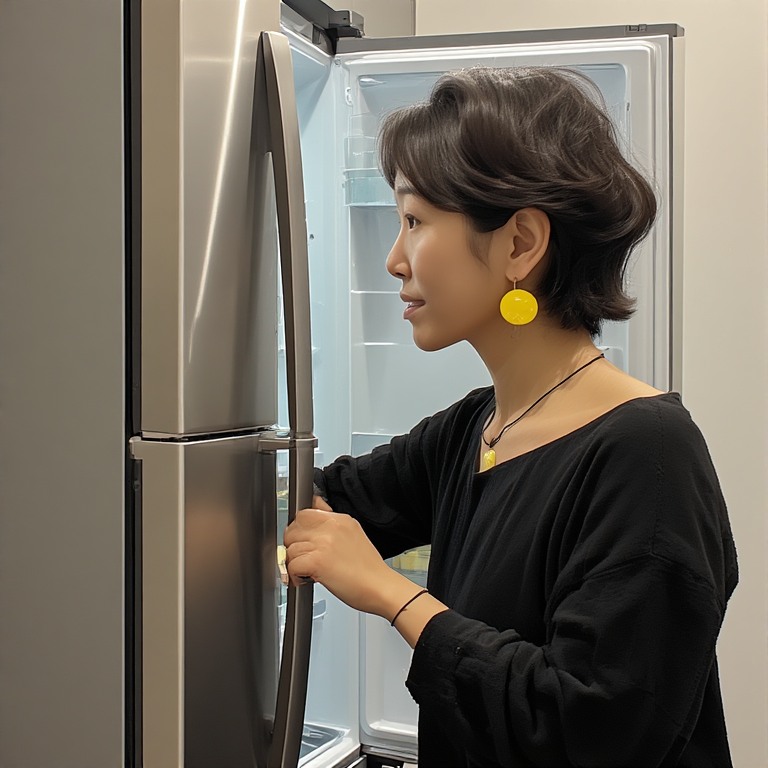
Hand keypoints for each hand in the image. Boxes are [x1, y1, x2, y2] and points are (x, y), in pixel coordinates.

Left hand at [284, 507, 398, 617]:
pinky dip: (295, 575)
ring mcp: (323, 543)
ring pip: (290, 548)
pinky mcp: (317, 561)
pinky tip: (306, 579)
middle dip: (293, 545)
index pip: (305, 512)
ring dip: (294, 562)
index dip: (299, 529)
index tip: (301, 539)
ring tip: (307, 571)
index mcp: (340, 519)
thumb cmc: (370, 569)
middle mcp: (331, 527)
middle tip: (303, 557)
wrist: (381, 587)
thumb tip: (316, 519)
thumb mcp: (354, 535)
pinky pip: (292, 565)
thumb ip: (334, 526)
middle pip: (293, 529)